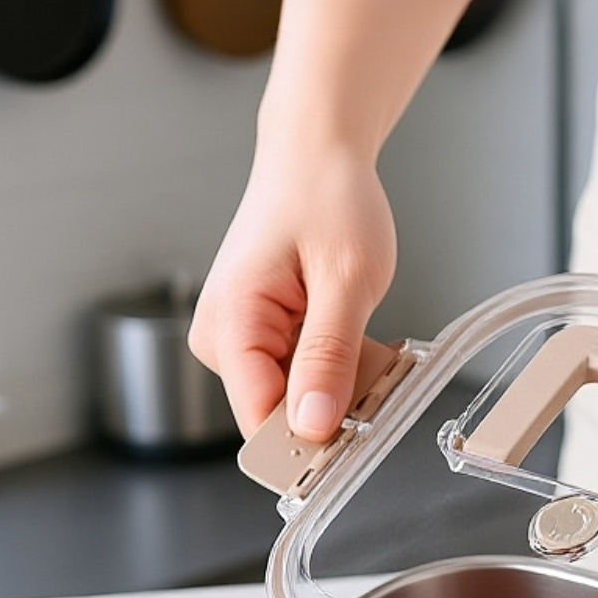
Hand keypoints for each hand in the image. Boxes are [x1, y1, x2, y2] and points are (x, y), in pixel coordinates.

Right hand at [190, 143, 396, 439]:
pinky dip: (334, 366)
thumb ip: (328, 357)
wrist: (314, 156)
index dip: (311, 440)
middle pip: (278, 417)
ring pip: (294, 400)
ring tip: (363, 332)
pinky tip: (352, 333)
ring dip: (338, 382)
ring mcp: (237, 340)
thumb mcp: (344, 280)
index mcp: (230, 325)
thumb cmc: (326, 198)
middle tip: (376, 360)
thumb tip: (314, 425)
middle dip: (332, 404)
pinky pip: (299, 376)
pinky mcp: (259, 337)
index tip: (362, 433)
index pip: (260, 423)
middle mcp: (221, 339)